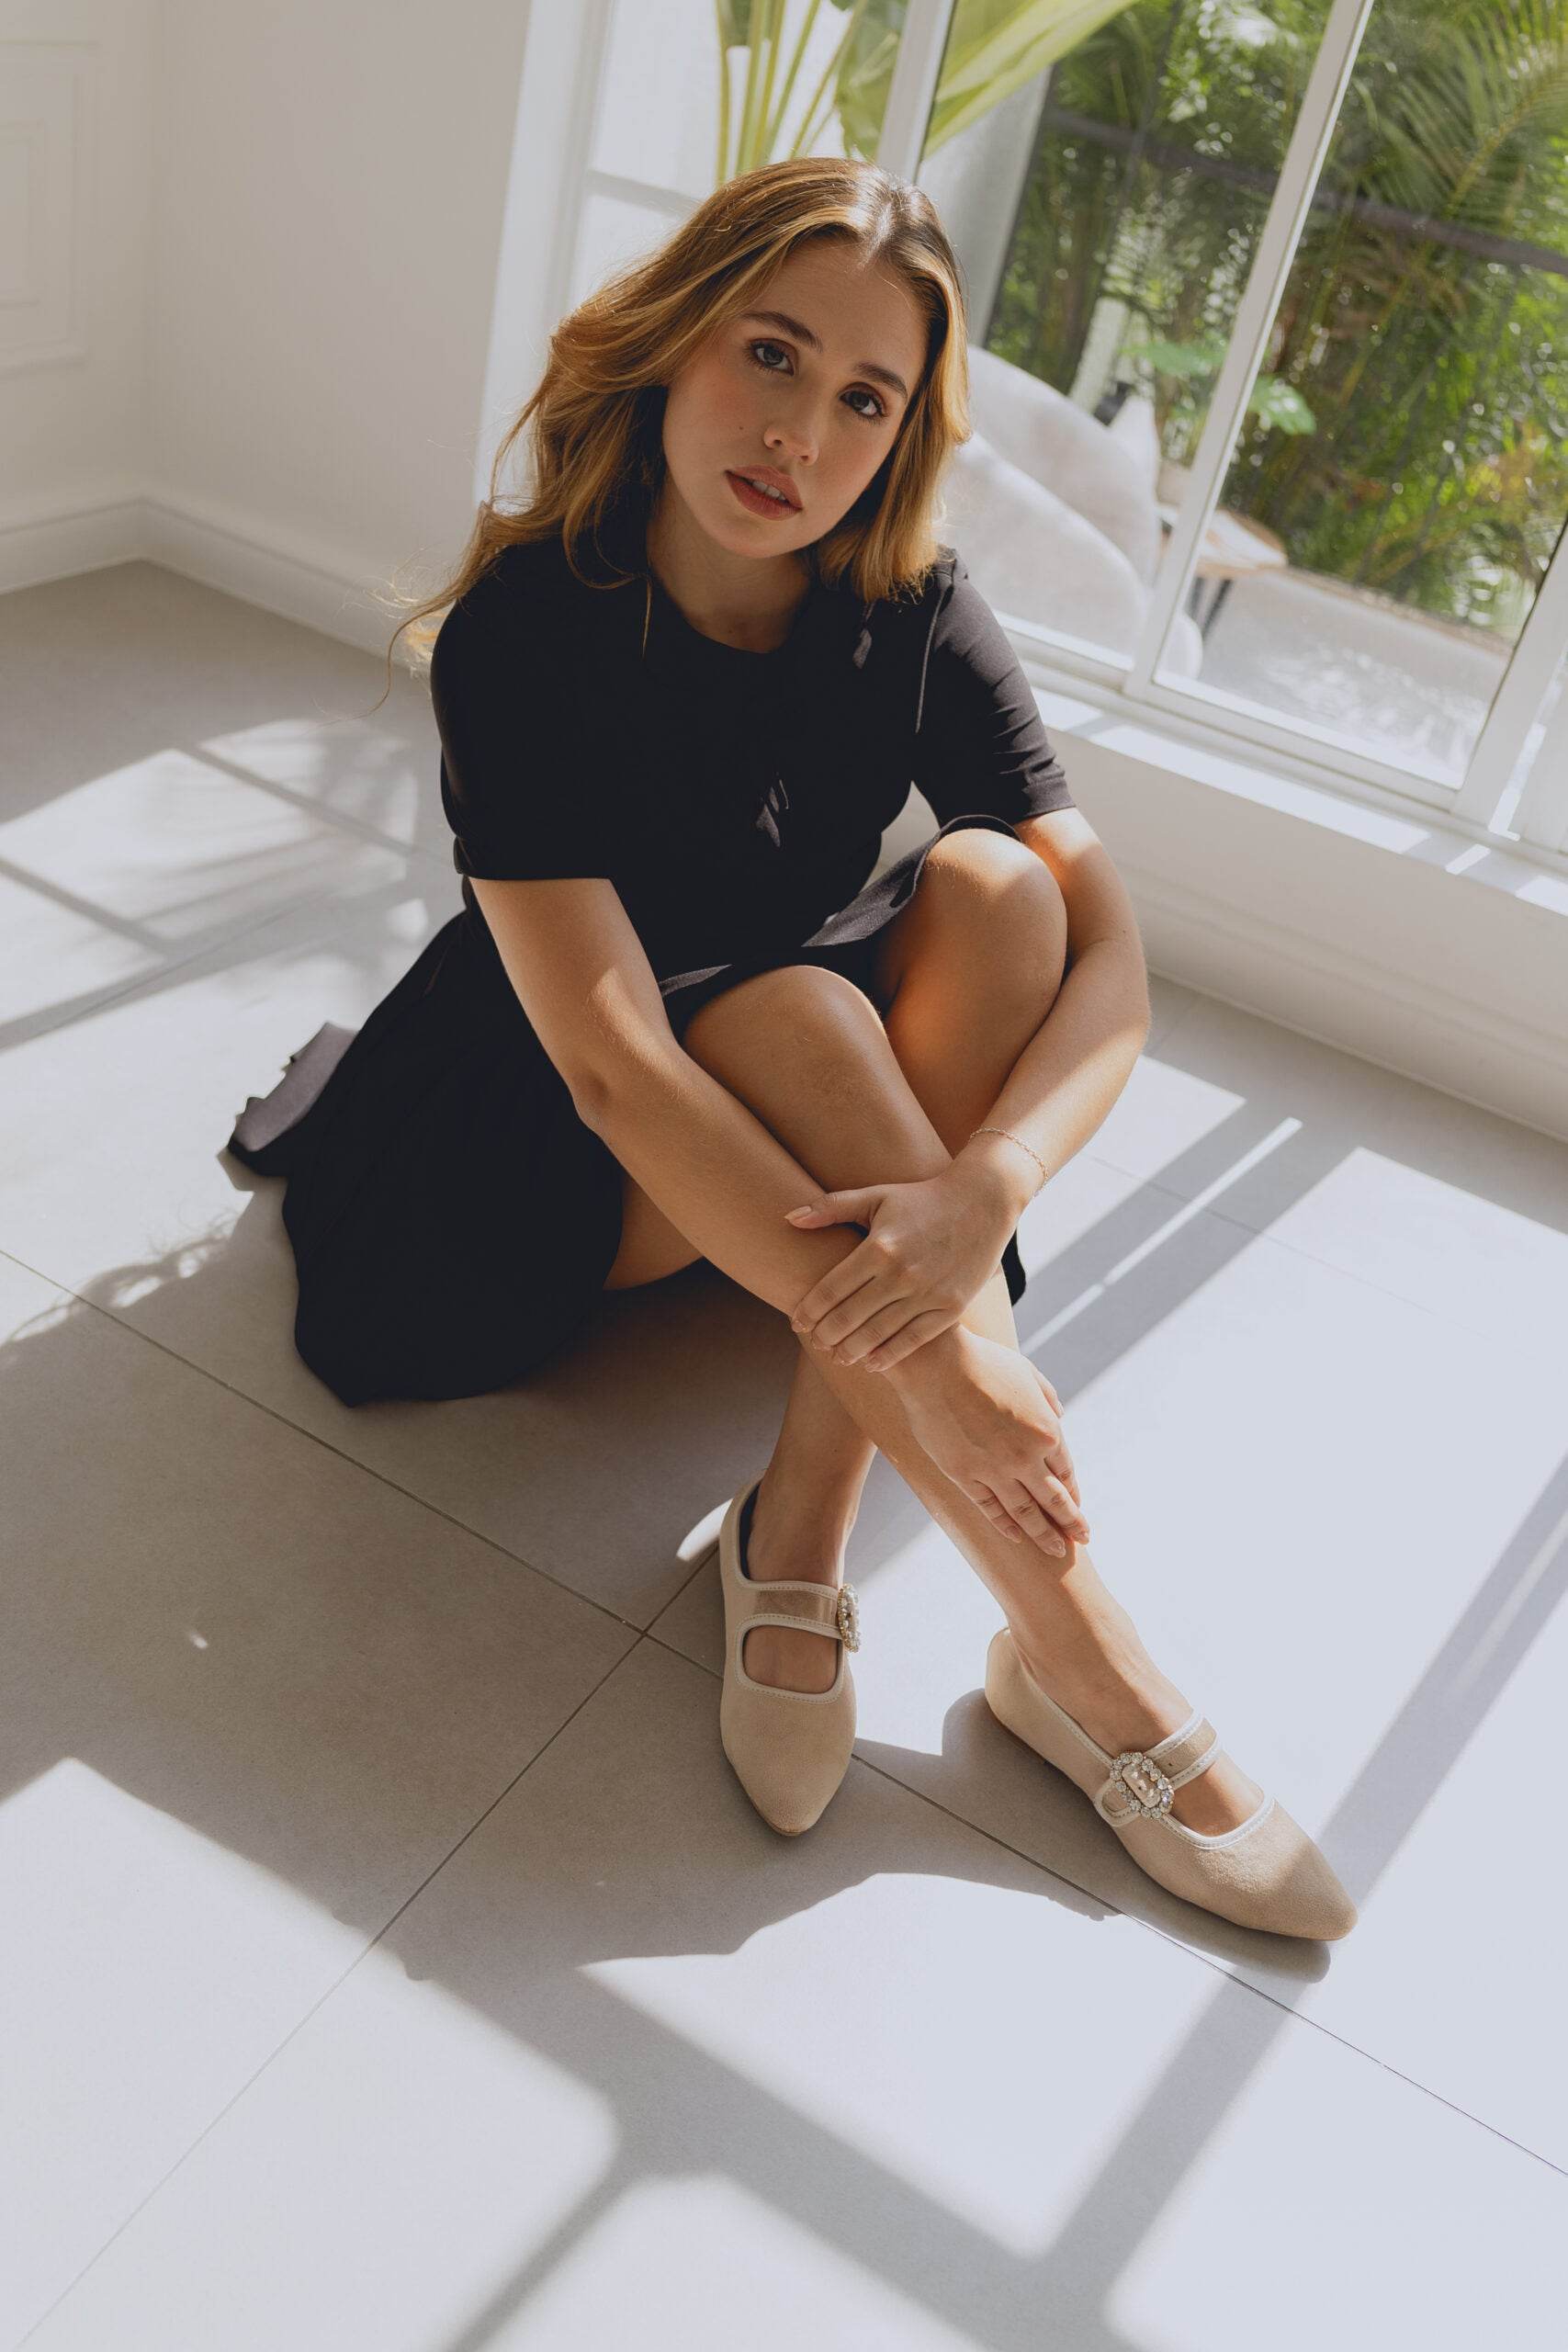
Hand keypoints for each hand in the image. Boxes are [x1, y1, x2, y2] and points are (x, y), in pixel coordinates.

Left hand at [784, 1168, 1016, 1371]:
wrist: (983, 1201)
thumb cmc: (922, 1198)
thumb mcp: (876, 1195)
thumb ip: (831, 1207)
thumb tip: (789, 1219)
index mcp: (878, 1247)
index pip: (830, 1289)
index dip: (809, 1310)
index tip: (797, 1322)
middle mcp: (901, 1273)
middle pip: (849, 1317)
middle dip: (826, 1335)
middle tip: (815, 1342)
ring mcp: (928, 1293)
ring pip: (878, 1334)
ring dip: (852, 1350)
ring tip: (839, 1356)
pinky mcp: (951, 1307)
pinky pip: (913, 1340)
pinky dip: (889, 1355)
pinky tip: (872, 1363)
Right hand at [887, 1326, 1088, 1556]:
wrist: (936, 1364)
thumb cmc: (982, 1361)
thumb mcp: (1027, 1372)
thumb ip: (1047, 1396)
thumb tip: (1059, 1414)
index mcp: (1046, 1429)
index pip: (1066, 1471)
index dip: (1074, 1491)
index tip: (1078, 1505)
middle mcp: (1026, 1456)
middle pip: (1055, 1499)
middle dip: (1072, 1522)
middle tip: (1083, 1540)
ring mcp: (994, 1469)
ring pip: (1026, 1512)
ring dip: (1044, 1535)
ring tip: (1057, 1552)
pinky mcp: (965, 1476)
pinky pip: (990, 1508)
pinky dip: (1005, 1525)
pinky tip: (1017, 1537)